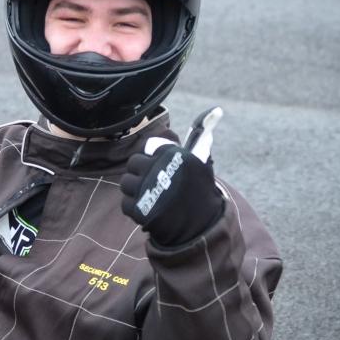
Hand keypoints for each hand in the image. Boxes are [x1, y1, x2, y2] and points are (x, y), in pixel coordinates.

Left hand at [120, 108, 224, 246]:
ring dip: (135, 191)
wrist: (200, 228)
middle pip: (134, 164)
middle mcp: (158, 168)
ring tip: (151, 197)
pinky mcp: (139, 208)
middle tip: (153, 183)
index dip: (153, 159)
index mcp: (172, 155)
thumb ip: (201, 139)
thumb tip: (214, 111)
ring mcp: (147, 189)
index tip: (163, 169)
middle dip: (141, 173)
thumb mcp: (202, 162)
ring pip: (126, 182)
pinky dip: (134, 207)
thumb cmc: (200, 192)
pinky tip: (148, 209)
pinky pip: (125, 202)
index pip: (148, 148)